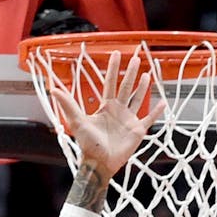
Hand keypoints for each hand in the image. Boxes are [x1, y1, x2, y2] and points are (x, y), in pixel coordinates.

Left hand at [51, 54, 165, 180]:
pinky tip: (163, 103)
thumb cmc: (88, 145)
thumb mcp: (78, 122)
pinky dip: (156, 112)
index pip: (110, 83)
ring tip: (147, 74)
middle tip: (135, 57)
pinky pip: (149, 119)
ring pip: (137, 99)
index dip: (113, 68)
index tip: (116, 54)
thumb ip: (68, 105)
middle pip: (126, 87)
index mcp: (105, 107)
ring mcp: (128, 120)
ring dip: (142, 87)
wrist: (99, 163)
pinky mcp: (137, 130)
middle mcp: (118, 110)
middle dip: (130, 73)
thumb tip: (54, 89)